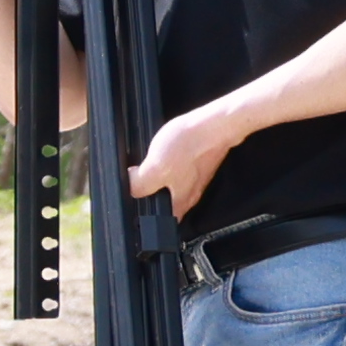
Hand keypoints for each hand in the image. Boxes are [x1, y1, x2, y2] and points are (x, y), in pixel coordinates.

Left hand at [125, 92, 243, 220]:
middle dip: (148, 192)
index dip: (142, 213)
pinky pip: (180, 169)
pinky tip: (163, 153)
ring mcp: (197, 179)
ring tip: (148, 164)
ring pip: (172, 185)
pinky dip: (170, 163)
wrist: (215, 124)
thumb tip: (131, 189)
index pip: (159, 221)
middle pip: (164, 202)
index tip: (132, 199)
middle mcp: (190, 195)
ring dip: (158, 177)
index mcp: (180, 203)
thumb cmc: (190, 145)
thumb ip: (140, 185)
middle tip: (136, 178)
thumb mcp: (155, 168)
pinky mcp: (200, 163)